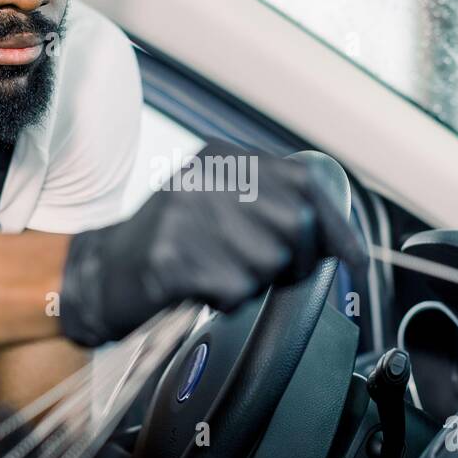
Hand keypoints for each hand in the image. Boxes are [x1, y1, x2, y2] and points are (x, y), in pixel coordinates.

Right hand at [59, 142, 364, 347]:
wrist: (100, 274)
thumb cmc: (168, 247)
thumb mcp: (218, 205)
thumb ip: (271, 204)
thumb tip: (337, 234)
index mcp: (223, 158)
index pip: (306, 183)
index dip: (340, 226)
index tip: (357, 260)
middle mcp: (206, 177)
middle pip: (296, 225)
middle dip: (296, 261)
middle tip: (263, 272)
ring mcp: (187, 215)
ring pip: (268, 260)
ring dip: (253, 282)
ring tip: (216, 274)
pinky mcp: (173, 258)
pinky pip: (234, 288)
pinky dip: (226, 299)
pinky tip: (200, 289)